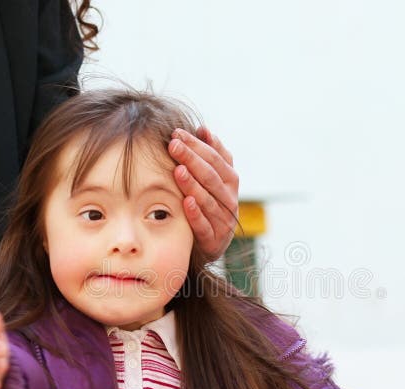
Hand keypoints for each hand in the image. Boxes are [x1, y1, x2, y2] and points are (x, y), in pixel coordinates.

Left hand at [168, 126, 238, 260]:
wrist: (209, 244)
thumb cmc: (207, 205)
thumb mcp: (212, 180)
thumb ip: (211, 155)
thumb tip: (202, 129)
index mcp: (231, 181)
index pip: (216, 159)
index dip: (197, 145)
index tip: (177, 133)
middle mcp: (230, 199)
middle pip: (211, 176)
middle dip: (192, 159)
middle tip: (173, 145)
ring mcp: (224, 221)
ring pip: (209, 199)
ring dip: (193, 184)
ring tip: (178, 170)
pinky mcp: (214, 241)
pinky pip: (205, 226)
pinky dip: (196, 214)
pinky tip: (186, 202)